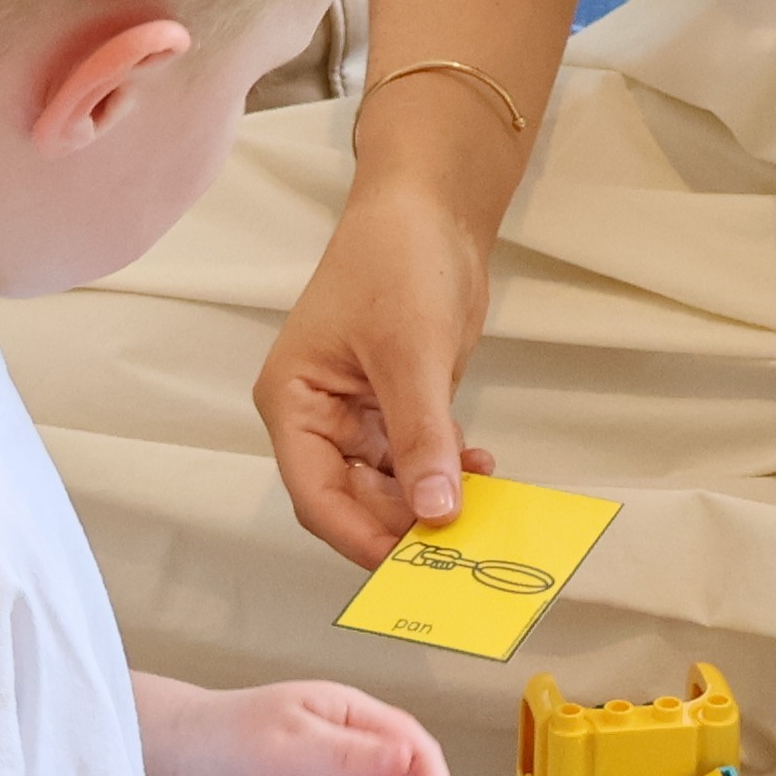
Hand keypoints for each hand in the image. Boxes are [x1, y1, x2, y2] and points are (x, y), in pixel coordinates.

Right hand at [256, 171, 501, 564]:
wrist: (430, 207)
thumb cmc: (395, 261)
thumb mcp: (411, 355)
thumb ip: (421, 439)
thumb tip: (437, 513)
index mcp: (292, 403)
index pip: (315, 496)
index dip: (361, 537)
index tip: (410, 567)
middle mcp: (318, 417)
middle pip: (352, 500)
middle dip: (403, 524)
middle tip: (460, 547)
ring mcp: (359, 416)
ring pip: (389, 487)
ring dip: (432, 502)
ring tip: (482, 506)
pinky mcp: (398, 407)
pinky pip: (418, 460)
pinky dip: (448, 473)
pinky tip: (483, 471)